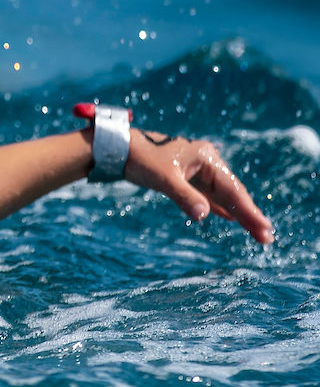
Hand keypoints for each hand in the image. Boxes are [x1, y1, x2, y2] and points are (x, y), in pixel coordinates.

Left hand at [122, 129, 274, 243]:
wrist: (119, 149)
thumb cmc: (141, 160)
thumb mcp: (163, 180)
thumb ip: (185, 197)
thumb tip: (204, 215)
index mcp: (207, 158)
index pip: (232, 190)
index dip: (249, 211)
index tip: (264, 229)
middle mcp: (207, 162)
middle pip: (232, 192)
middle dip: (248, 215)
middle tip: (266, 237)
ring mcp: (198, 169)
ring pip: (222, 195)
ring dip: (237, 213)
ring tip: (256, 232)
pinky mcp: (187, 176)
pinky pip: (209, 194)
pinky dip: (220, 206)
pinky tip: (230, 218)